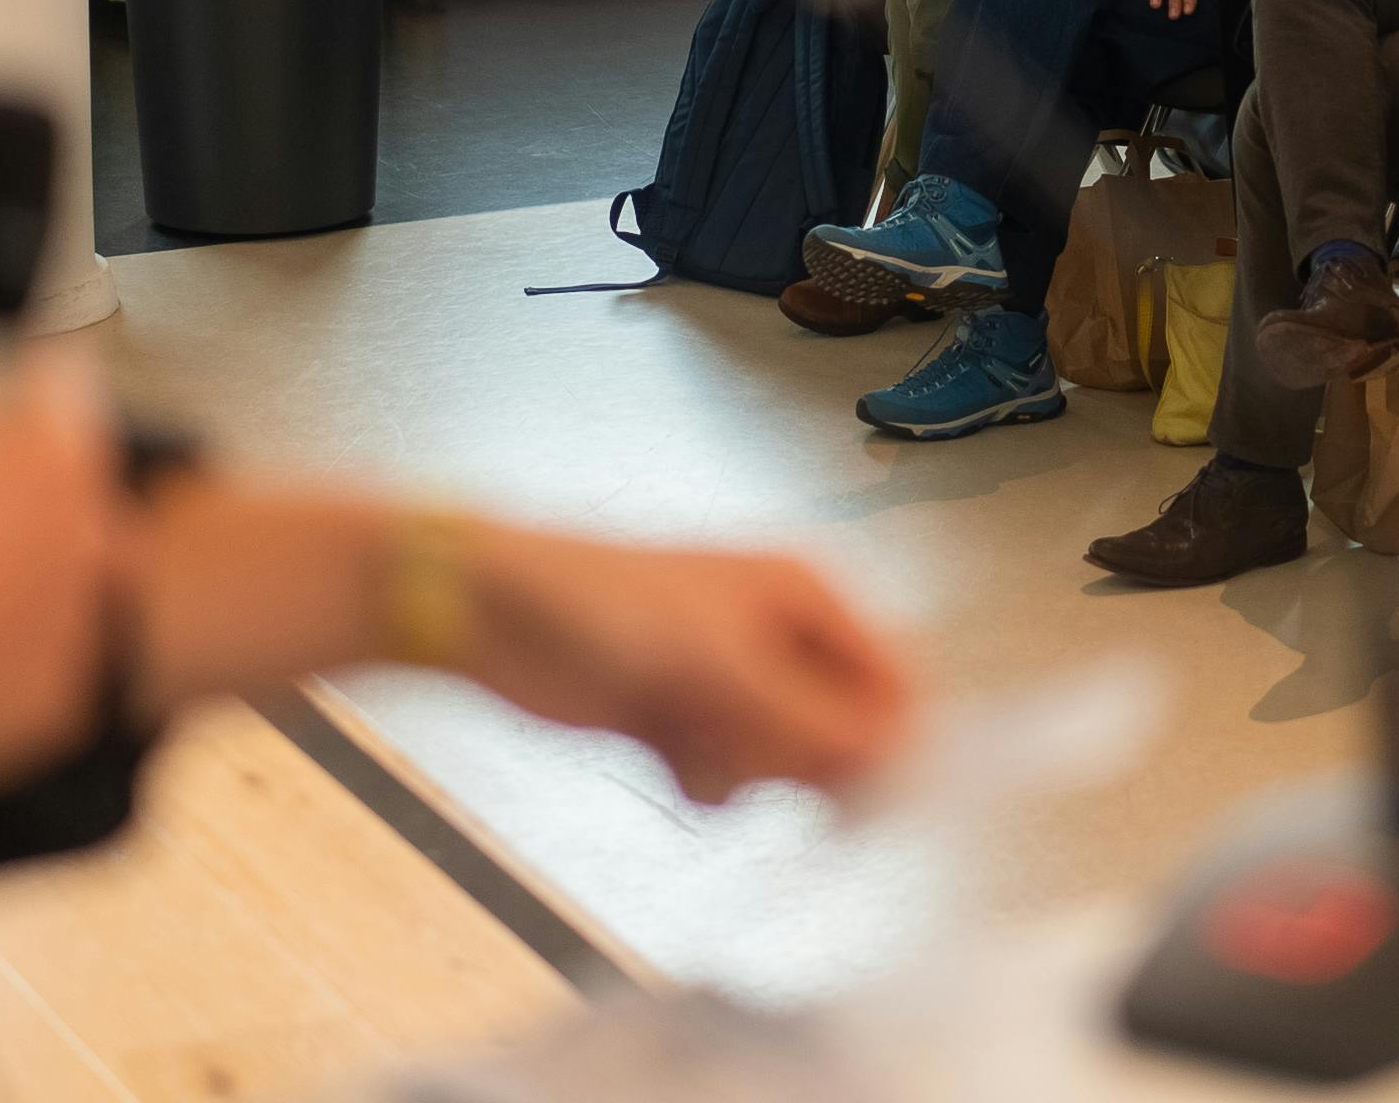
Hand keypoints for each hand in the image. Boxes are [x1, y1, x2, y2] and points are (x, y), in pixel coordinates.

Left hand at [451, 532, 911, 803]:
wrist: (497, 614)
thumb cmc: (614, 612)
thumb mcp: (728, 671)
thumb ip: (816, 724)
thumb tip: (901, 763)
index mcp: (809, 597)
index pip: (892, 681)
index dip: (889, 743)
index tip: (866, 801)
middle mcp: (782, 638)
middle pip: (843, 729)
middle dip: (808, 763)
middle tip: (756, 764)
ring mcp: (733, 681)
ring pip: (785, 762)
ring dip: (750, 774)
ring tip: (695, 745)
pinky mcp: (685, 718)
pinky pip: (729, 775)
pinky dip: (705, 781)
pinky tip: (664, 755)